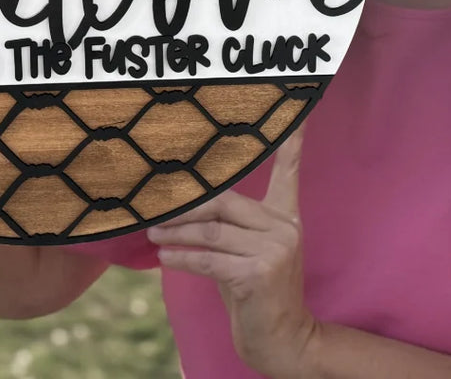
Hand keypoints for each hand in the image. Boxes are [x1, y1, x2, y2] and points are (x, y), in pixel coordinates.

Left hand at [147, 123, 317, 378]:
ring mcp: (273, 249)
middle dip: (186, 205)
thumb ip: (227, 224)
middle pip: (224, 202)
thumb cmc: (254, 290)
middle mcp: (283, 226)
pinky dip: (182, 257)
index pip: (288, 170)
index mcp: (285, 215)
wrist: (281, 339)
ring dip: (177, 232)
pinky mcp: (257, 273)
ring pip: (212, 231)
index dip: (291, 141)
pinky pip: (208, 259)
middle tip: (156, 206)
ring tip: (153, 232)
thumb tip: (183, 203)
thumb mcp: (245, 251)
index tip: (296, 112)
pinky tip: (164, 255)